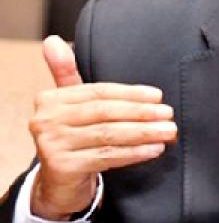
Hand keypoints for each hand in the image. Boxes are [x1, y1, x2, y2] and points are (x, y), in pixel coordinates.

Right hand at [29, 35, 176, 219]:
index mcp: (49, 99)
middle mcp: (46, 121)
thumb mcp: (69, 103)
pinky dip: (133, 153)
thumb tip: (53, 40)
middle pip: (105, 112)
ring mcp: (52, 146)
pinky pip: (107, 157)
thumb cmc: (72, 135)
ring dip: (143, 133)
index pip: (98, 92)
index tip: (158, 96)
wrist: (59, 182)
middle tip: (168, 114)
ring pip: (108, 135)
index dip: (131, 93)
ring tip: (168, 132)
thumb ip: (67, 72)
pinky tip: (154, 149)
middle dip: (141, 113)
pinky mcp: (63, 169)